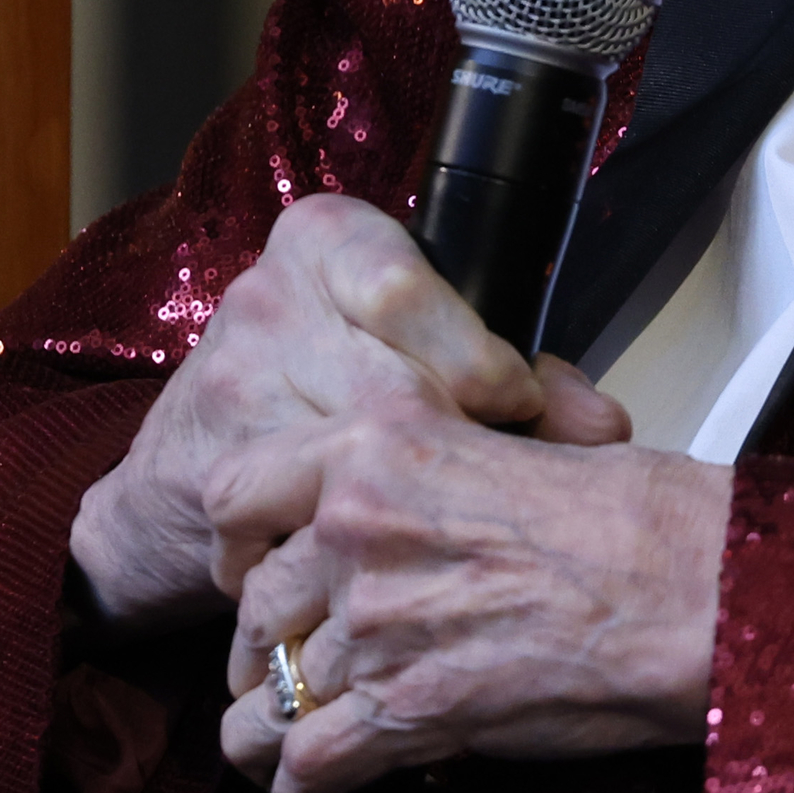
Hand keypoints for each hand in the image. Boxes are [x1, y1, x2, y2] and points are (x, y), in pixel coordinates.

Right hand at [66, 192, 628, 625]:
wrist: (189, 457)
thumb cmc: (341, 375)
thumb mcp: (417, 338)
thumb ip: (514, 368)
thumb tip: (604, 427)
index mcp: (327, 239)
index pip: (400, 289)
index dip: (473, 358)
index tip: (514, 401)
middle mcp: (267, 300)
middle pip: (386, 381)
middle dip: (455, 442)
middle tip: (493, 478)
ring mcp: (231, 385)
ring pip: (351, 458)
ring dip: (415, 502)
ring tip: (450, 519)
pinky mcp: (216, 474)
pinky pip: (311, 521)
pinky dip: (363, 545)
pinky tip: (390, 553)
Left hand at [211, 360, 726, 792]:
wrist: (700, 593)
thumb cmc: (649, 519)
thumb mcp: (532, 440)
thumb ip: (453, 456)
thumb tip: (440, 480)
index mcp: (383, 443)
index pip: (236, 490)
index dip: (235, 544)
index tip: (255, 568)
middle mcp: (358, 528)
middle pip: (255, 607)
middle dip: (265, 652)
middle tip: (292, 672)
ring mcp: (375, 622)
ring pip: (269, 695)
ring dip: (276, 733)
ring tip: (296, 753)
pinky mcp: (405, 710)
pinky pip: (307, 766)